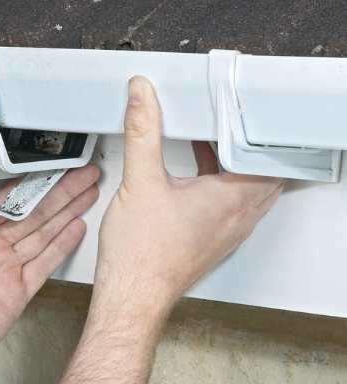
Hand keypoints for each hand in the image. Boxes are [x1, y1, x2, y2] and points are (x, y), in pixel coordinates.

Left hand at [0, 163, 98, 383]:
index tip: (47, 163)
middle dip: (59, 191)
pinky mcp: (16, 291)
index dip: (28, 179)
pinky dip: (62, 246)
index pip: (4, 196)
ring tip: (87, 193)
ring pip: (43, 233)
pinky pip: (44, 264)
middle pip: (31, 211)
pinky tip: (76, 228)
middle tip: (82, 174)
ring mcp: (4, 267)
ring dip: (66, 212)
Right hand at [60, 76, 283, 382]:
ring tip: (207, 143)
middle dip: (243, 144)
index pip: (262, 152)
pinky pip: (232, 205)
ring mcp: (228, 232)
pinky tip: (193, 177)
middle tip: (222, 124)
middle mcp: (238, 217)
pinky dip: (221, 185)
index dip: (249, 127)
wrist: (132, 295)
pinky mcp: (214, 241)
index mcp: (232, 198)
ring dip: (232, 165)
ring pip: (248, 188)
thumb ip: (141, 131)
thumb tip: (142, 99)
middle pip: (262, 169)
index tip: (230, 110)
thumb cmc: (141, 256)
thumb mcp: (139, 180)